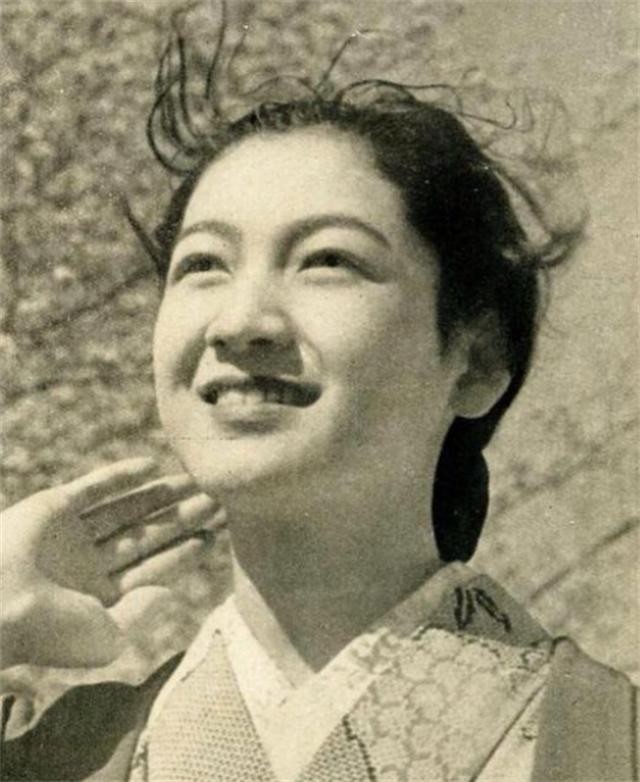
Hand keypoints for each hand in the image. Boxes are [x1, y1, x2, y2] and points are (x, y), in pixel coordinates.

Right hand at [1, 458, 223, 668]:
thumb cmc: (52, 631)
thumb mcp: (109, 635)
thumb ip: (143, 611)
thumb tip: (170, 592)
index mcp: (98, 596)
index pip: (150, 568)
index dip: (182, 552)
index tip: (212, 536)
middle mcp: (87, 563)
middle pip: (146, 534)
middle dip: (181, 518)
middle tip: (216, 500)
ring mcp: (70, 534)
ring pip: (126, 509)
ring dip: (160, 495)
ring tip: (196, 482)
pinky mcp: (53, 507)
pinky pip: (93, 487)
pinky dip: (121, 475)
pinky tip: (153, 465)